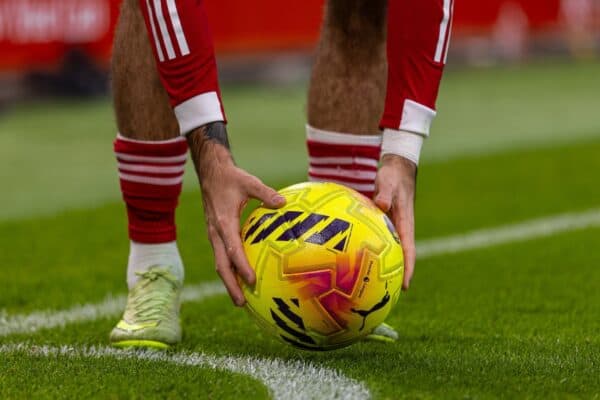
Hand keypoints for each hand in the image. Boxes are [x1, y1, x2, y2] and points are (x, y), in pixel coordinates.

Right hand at [189, 128, 285, 306]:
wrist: (210, 173)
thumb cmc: (231, 178)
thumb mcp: (249, 182)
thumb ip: (265, 193)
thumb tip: (283, 203)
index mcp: (224, 222)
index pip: (233, 249)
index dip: (241, 266)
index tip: (252, 280)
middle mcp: (216, 233)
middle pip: (221, 265)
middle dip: (231, 285)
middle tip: (242, 304)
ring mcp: (214, 235)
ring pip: (220, 264)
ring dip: (229, 282)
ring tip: (241, 300)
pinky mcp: (216, 235)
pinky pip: (222, 257)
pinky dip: (230, 270)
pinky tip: (241, 279)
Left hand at [373, 155, 416, 290]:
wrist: (396, 168)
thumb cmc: (393, 176)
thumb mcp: (389, 182)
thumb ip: (385, 194)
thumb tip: (381, 205)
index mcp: (405, 224)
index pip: (408, 251)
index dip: (408, 269)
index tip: (405, 286)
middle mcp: (399, 230)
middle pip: (399, 257)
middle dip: (395, 276)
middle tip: (387, 295)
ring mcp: (390, 228)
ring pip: (387, 252)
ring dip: (381, 267)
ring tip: (367, 286)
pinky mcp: (381, 224)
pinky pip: (376, 242)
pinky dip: (367, 252)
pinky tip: (350, 259)